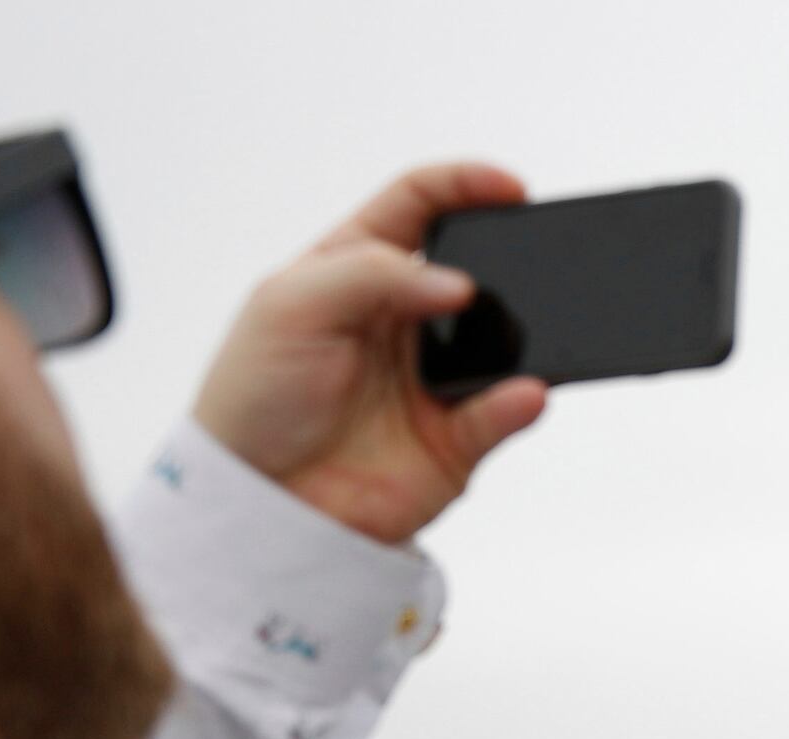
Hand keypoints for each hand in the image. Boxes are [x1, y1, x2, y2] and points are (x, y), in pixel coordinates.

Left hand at [190, 164, 549, 545]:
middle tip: (533, 260)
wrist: (259, 502)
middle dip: (512, 261)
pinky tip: (521, 393)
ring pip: (503, 342)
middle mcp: (403, 318)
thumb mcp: (290, 304)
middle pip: (476, 269)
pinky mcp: (457, 438)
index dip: (465, 186)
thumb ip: (371, 274)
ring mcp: (434, 378)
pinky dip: (519, 402)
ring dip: (525, 334)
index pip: (419, 205)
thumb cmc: (254, 397)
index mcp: (356, 268)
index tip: (511, 190)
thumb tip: (459, 284)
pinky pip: (504, 412)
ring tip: (531, 329)